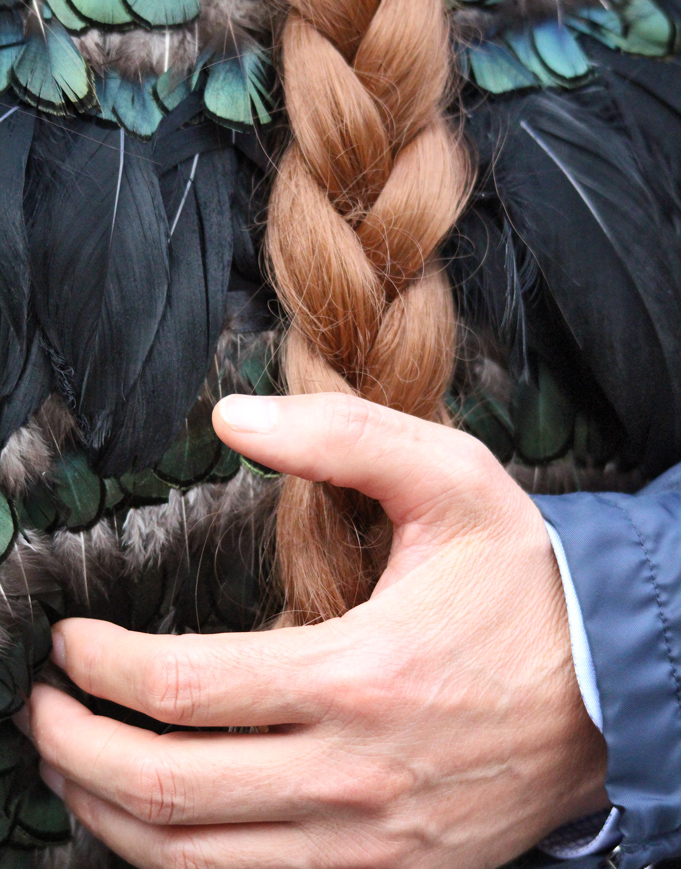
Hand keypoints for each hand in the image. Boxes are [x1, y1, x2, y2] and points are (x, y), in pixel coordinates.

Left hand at [22, 393, 607, 868]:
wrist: (605, 693)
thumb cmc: (523, 585)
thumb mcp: (453, 479)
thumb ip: (343, 436)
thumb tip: (233, 417)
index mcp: (361, 673)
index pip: (188, 686)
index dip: (104, 665)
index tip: (70, 641)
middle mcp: (354, 773)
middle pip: (169, 788)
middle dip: (77, 747)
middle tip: (43, 707)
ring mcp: (368, 842)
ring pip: (194, 862)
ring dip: (109, 815)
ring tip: (70, 769)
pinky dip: (178, 864)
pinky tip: (155, 823)